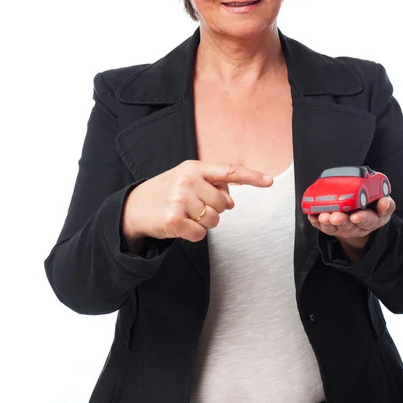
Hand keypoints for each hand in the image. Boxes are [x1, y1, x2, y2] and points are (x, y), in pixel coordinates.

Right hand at [122, 160, 272, 243]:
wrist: (133, 207)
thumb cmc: (166, 192)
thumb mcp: (187, 180)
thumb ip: (211, 185)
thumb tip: (231, 201)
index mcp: (194, 168)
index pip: (228, 171)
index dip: (251, 176)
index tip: (269, 180)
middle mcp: (188, 181)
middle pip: (222, 204)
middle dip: (213, 210)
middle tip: (194, 207)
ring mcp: (180, 200)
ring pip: (214, 220)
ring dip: (204, 223)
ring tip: (186, 215)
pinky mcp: (174, 220)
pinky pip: (200, 234)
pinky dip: (194, 234)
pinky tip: (180, 226)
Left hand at [308, 196, 394, 250]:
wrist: (362, 214)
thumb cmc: (374, 207)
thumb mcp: (384, 206)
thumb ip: (386, 204)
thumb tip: (385, 202)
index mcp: (372, 220)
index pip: (368, 220)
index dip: (362, 219)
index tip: (356, 216)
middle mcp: (357, 226)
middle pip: (349, 226)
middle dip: (341, 221)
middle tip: (335, 216)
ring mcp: (343, 228)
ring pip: (334, 228)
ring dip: (327, 222)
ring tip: (323, 216)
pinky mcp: (331, 226)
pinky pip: (322, 226)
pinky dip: (316, 221)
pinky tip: (312, 216)